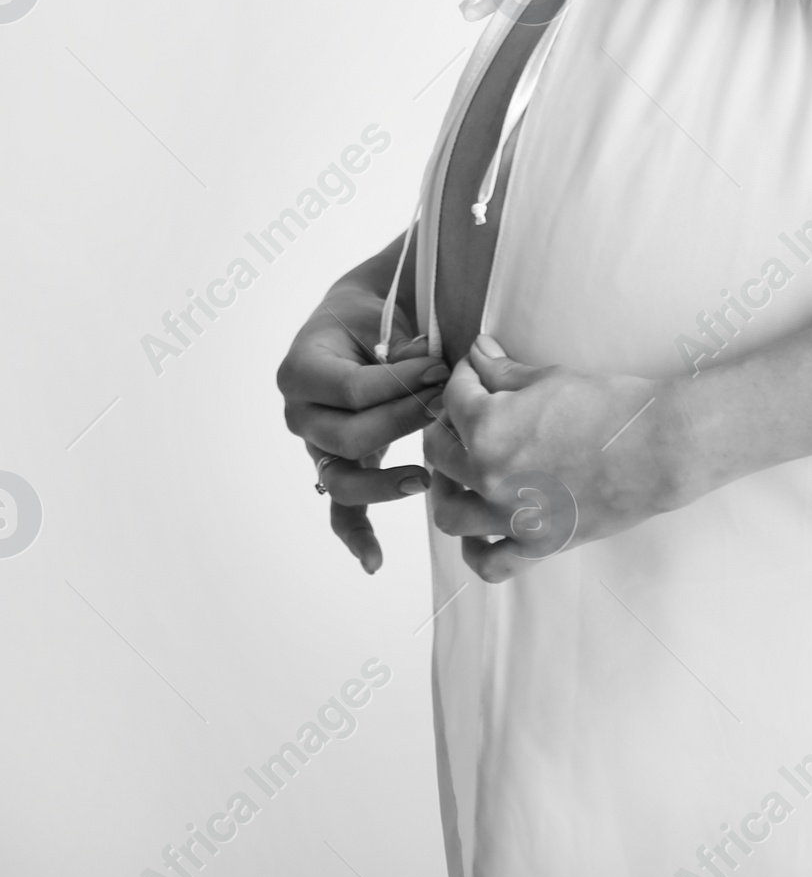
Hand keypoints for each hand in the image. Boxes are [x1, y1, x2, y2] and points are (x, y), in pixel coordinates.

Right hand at [277, 283, 448, 573]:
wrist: (361, 318)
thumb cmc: (377, 315)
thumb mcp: (385, 319)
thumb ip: (405, 348)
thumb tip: (439, 375)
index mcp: (302, 367)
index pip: (354, 389)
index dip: (401, 383)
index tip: (443, 371)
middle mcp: (300, 410)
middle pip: (350, 436)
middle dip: (404, 423)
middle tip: (445, 408)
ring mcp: (314, 444)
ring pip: (341, 479)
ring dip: (384, 483)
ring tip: (423, 479)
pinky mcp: (336, 465)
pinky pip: (339, 509)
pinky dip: (357, 534)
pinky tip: (374, 561)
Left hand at [423, 335, 691, 582]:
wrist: (657, 446)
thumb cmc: (610, 406)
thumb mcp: (549, 378)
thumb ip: (503, 371)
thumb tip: (479, 354)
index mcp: (488, 429)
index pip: (454, 397)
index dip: (464, 374)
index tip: (476, 368)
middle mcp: (489, 477)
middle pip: (440, 453)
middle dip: (446, 425)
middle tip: (464, 412)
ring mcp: (511, 517)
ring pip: (449, 512)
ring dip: (445, 487)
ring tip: (458, 470)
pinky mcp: (537, 544)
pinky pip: (489, 562)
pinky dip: (475, 549)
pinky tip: (479, 529)